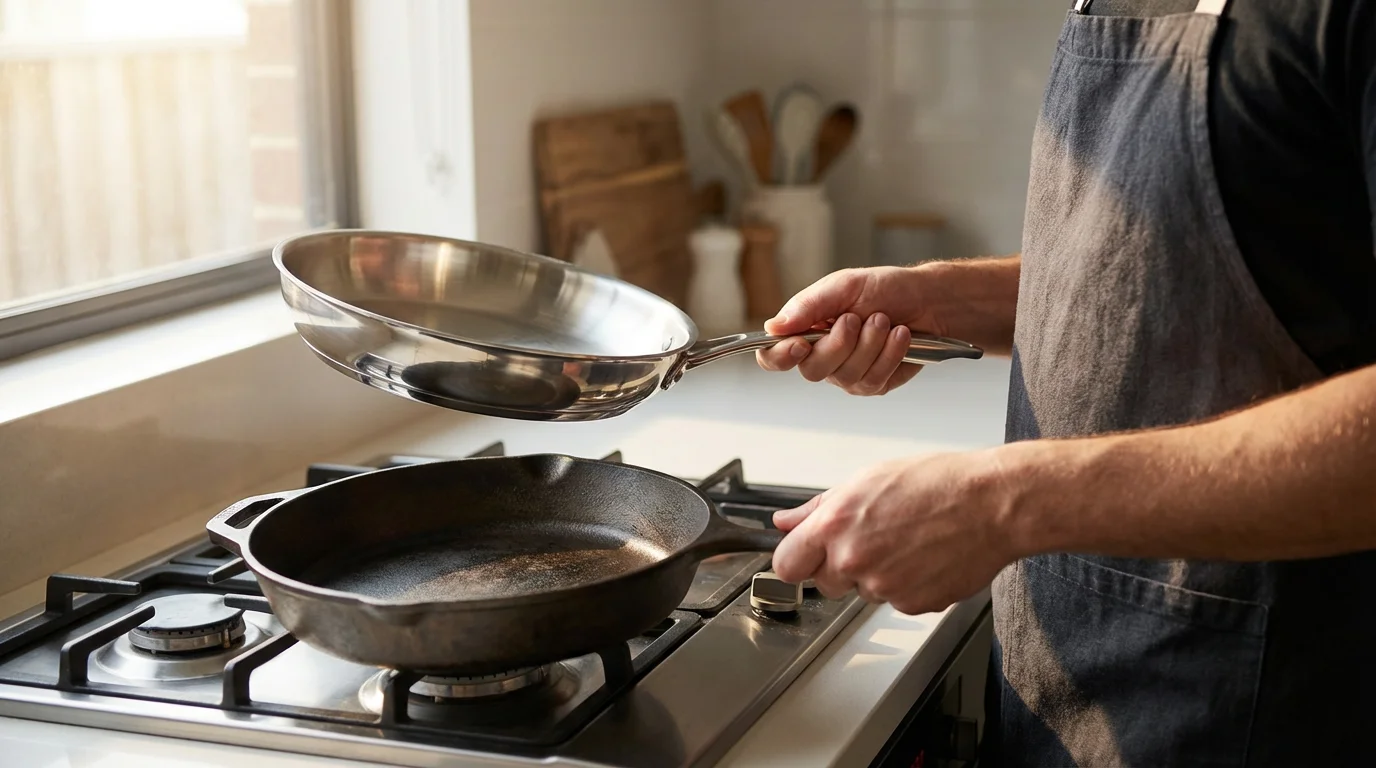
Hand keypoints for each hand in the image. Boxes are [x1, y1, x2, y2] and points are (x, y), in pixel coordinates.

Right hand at [756, 267, 945, 395]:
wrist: (927, 300)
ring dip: (870, 344)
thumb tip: (773, 327)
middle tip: (858, 318)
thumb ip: (808, 306)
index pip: (774, 357)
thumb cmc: (884, 289)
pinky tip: (900, 336)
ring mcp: (847, 375)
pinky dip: (890, 354)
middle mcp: (822, 358)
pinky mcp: (874, 384)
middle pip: (812, 370)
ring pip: (847, 376)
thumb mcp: (843, 286)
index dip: (780, 356)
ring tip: (885, 321)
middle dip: (840, 343)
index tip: (799, 344)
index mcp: (805, 332)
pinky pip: (874, 380)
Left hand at [770, 451, 1018, 614]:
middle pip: (824, 583)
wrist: (992, 504)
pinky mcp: (912, 605)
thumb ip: (818, 508)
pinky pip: (896, 601)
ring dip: (877, 575)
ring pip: (863, 592)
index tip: (804, 557)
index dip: (796, 560)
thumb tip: (785, 521)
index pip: (786, 565)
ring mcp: (883, 587)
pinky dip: (907, 585)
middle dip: (840, 567)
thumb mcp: (867, 480)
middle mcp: (854, 559)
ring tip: (908, 541)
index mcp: (835, 525)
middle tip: (872, 539)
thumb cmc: (937, 484)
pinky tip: (925, 557)